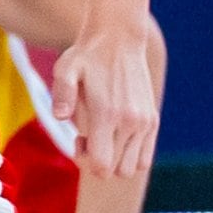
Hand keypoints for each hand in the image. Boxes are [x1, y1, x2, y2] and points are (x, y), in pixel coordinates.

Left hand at [53, 22, 160, 178]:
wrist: (119, 40)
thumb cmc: (87, 56)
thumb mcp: (66, 69)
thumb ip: (62, 93)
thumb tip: (60, 117)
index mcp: (108, 115)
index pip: (102, 166)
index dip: (85, 163)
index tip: (77, 139)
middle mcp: (130, 123)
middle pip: (117, 171)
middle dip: (98, 163)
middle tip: (87, 137)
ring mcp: (145, 123)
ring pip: (132, 168)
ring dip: (115, 160)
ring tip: (103, 136)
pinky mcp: (152, 120)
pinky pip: (145, 158)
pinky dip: (130, 156)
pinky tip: (115, 134)